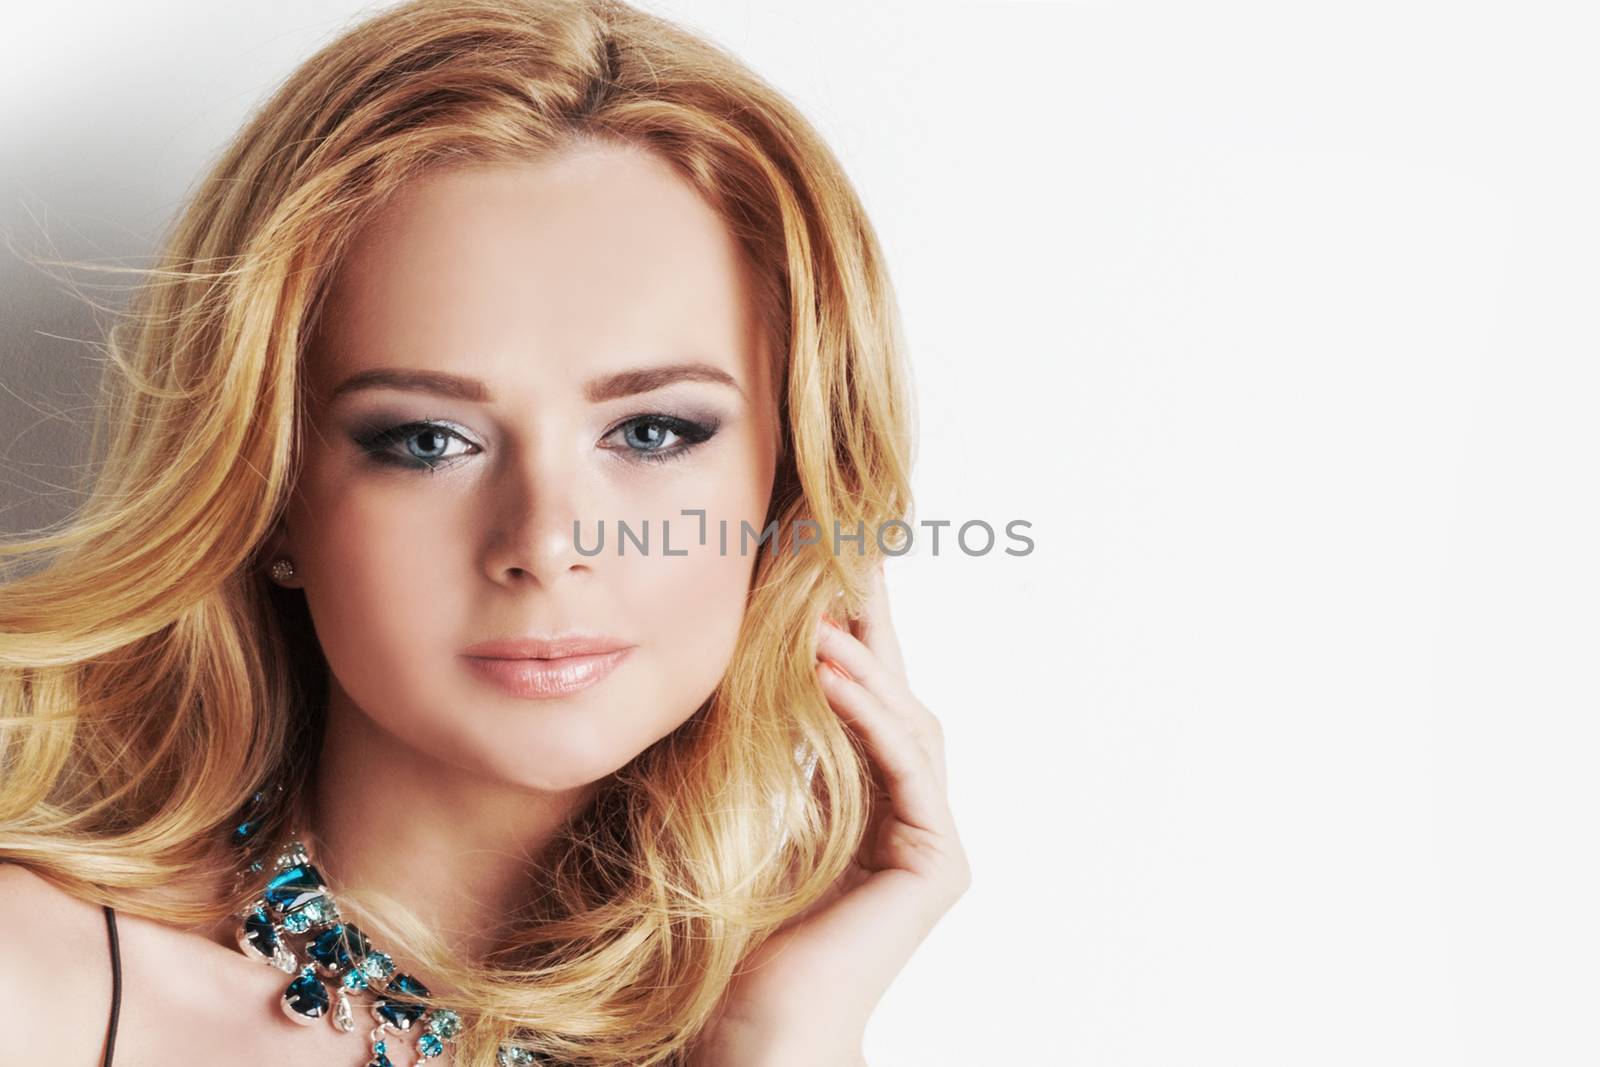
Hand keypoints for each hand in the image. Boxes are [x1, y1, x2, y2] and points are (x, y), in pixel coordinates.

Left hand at [693, 561, 971, 1063]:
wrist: (751, 1028)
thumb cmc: (735, 933)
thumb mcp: (747, 811)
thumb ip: (767, 749)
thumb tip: (745, 665)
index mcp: (874, 807)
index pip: (866, 703)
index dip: (850, 635)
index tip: (822, 568)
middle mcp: (915, 817)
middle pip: (899, 698)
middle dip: (874, 626)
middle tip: (846, 552)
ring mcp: (935, 840)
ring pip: (911, 723)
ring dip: (867, 660)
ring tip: (824, 605)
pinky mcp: (939, 862)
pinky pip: (907, 765)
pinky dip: (871, 713)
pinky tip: (832, 667)